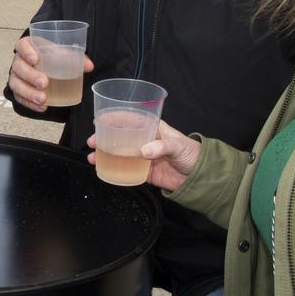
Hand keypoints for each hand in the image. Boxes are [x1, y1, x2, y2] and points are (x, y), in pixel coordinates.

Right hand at [9, 36, 93, 111]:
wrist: (44, 66)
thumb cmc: (51, 57)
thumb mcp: (62, 53)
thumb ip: (75, 58)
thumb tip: (89, 66)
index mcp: (28, 46)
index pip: (22, 46)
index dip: (27, 51)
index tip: (36, 59)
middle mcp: (19, 60)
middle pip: (19, 67)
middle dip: (30, 76)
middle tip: (44, 83)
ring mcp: (16, 76)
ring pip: (16, 84)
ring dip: (29, 92)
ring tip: (42, 99)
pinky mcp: (18, 90)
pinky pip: (19, 97)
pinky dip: (30, 103)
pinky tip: (42, 106)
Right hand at [86, 120, 200, 191]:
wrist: (202, 177)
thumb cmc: (192, 154)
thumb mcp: (178, 145)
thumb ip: (161, 147)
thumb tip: (143, 151)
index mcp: (153, 128)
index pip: (130, 119)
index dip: (114, 118)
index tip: (99, 120)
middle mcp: (145, 140)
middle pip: (121, 137)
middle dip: (104, 138)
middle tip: (92, 142)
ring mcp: (144, 156)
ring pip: (120, 153)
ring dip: (106, 154)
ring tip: (92, 157)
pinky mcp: (146, 172)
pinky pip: (127, 170)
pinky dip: (115, 170)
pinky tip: (105, 170)